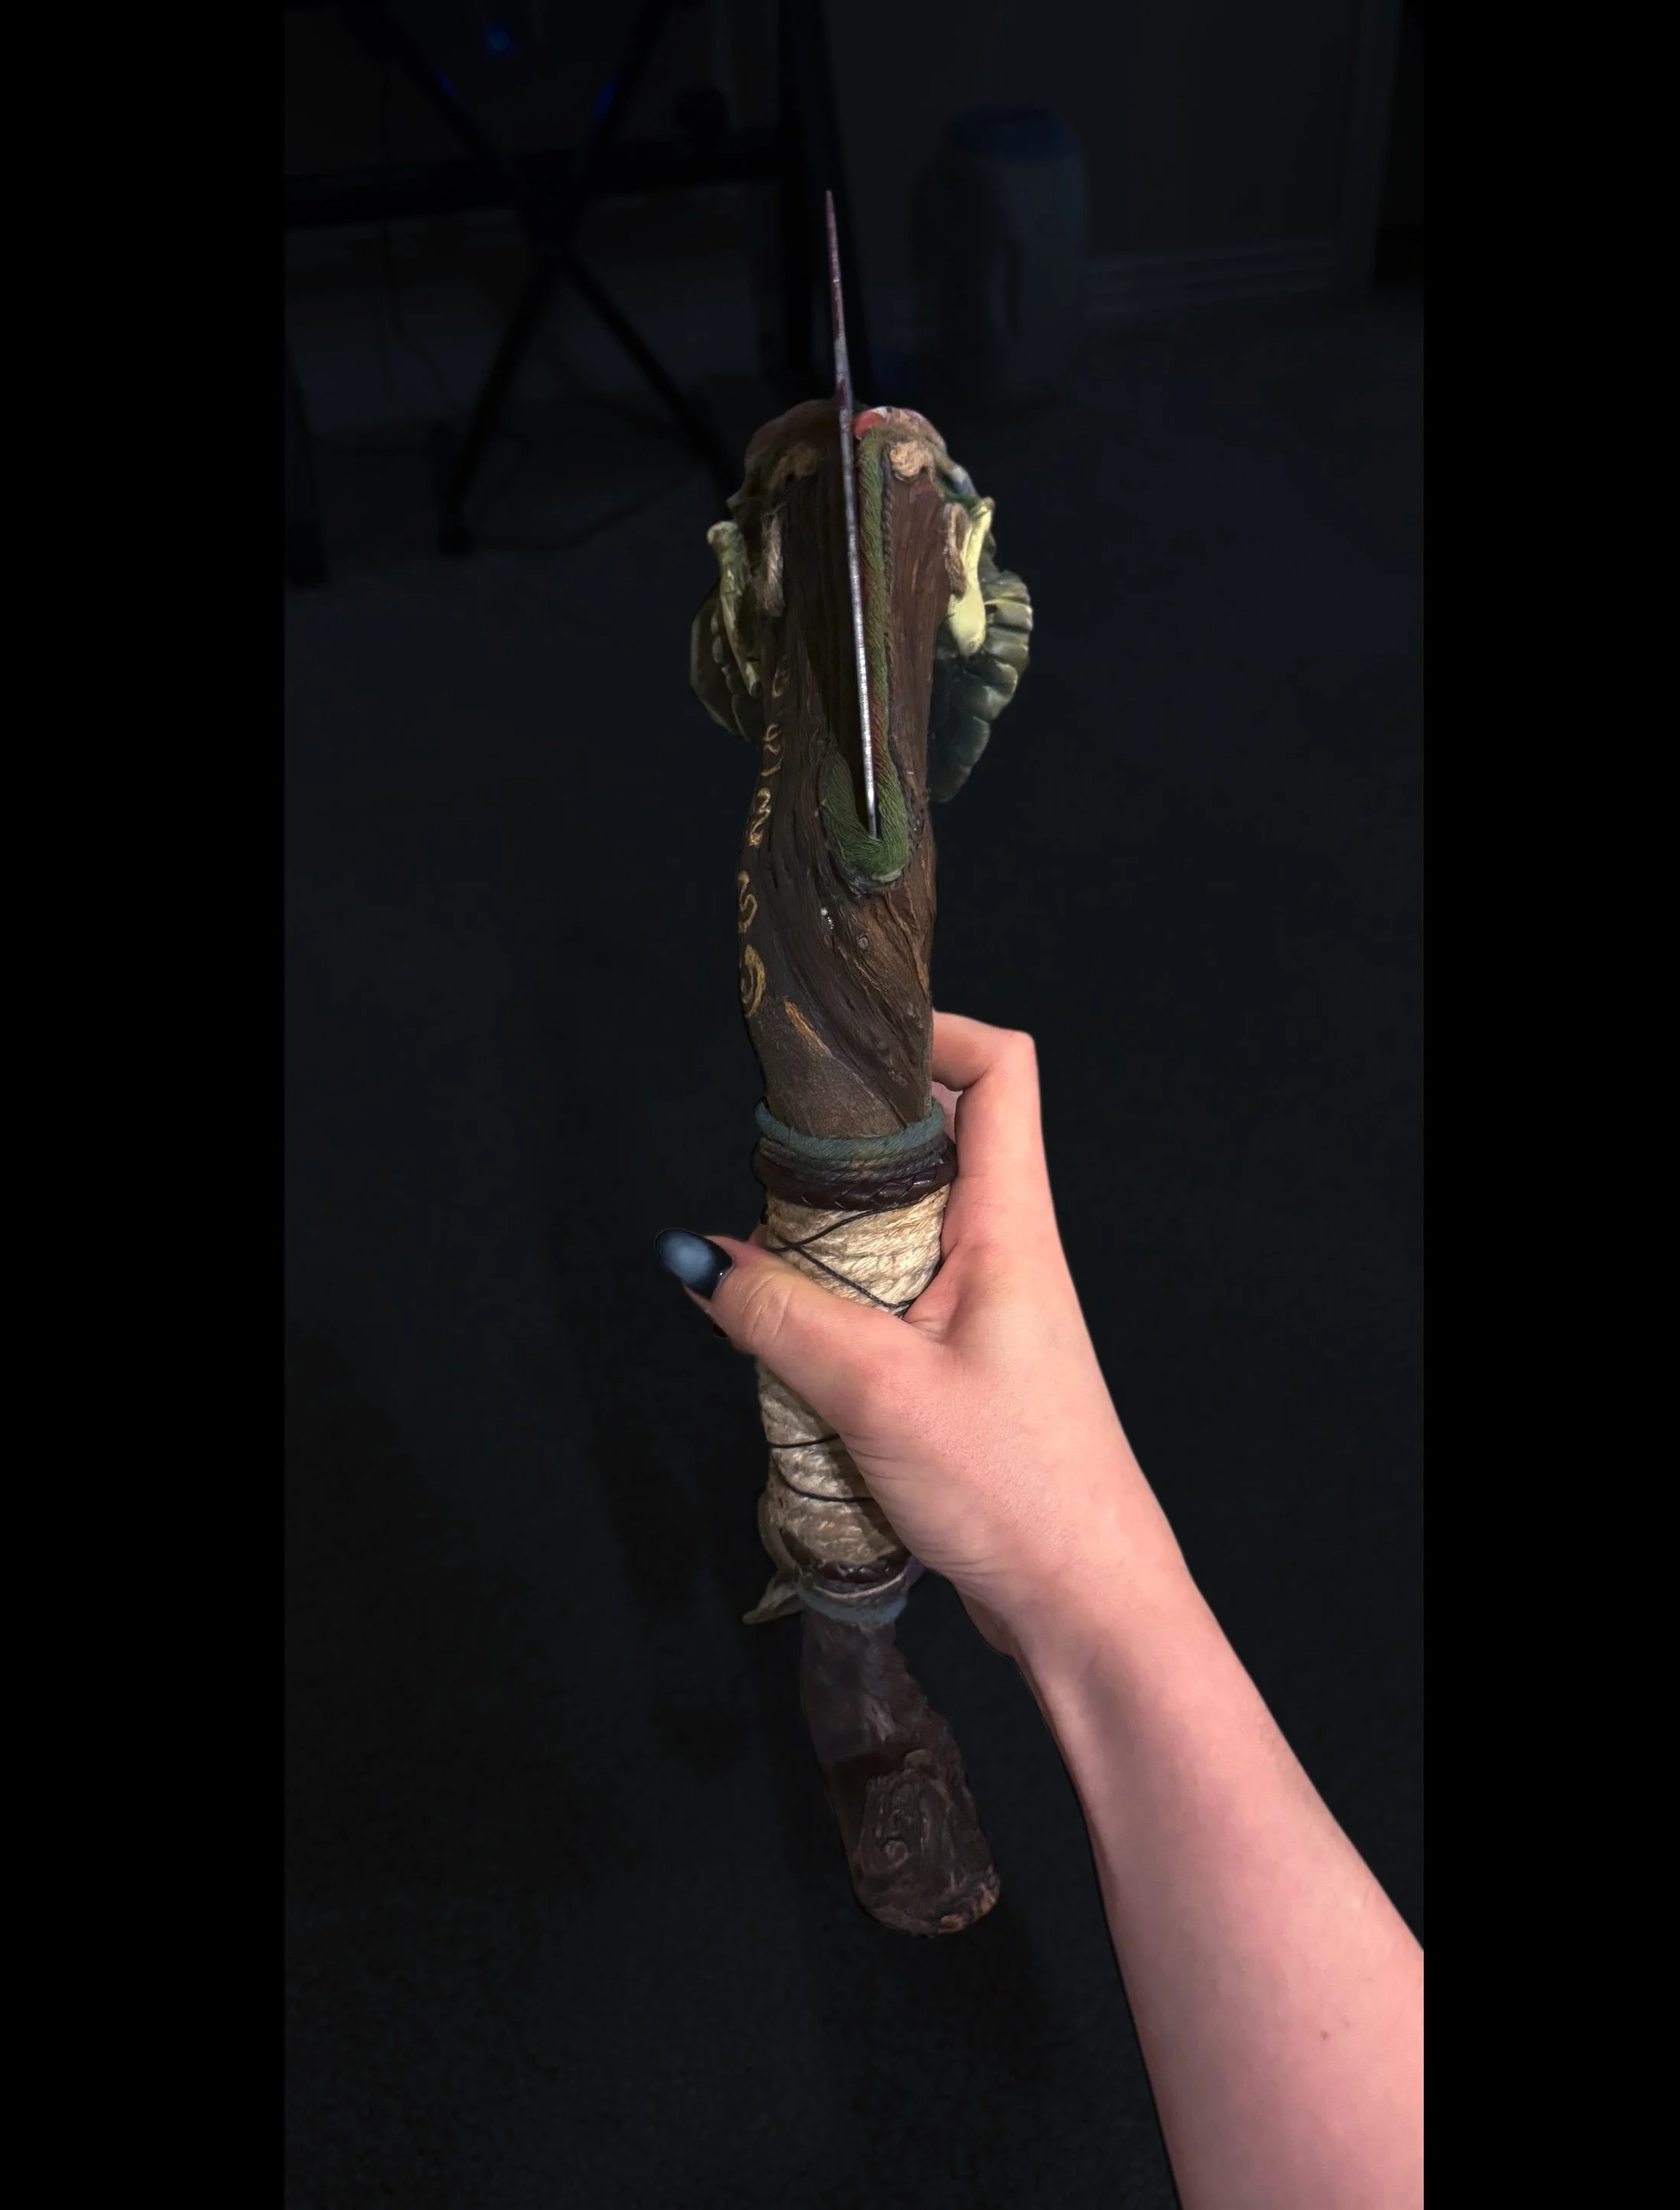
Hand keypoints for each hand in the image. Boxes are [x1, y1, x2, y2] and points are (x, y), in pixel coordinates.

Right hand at [691, 1012, 1186, 1653]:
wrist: (1087, 1608)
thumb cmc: (1014, 1490)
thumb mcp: (876, 1393)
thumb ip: (781, 1317)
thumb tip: (697, 1258)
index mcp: (1012, 1226)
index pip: (1002, 1071)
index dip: (932, 1033)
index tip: (844, 1053)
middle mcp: (1009, 1252)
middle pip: (940, 1140)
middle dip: (852, 1142)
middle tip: (773, 1170)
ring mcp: (991, 1312)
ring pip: (910, 1225)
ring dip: (839, 1235)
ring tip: (774, 1264)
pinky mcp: (970, 1368)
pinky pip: (899, 1299)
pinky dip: (844, 1304)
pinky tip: (798, 1343)